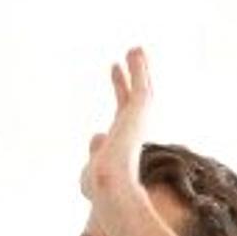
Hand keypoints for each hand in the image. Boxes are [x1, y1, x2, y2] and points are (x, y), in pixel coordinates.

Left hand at [78, 48, 151, 204]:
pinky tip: (133, 53)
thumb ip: (97, 149)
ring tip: (134, 48)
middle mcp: (134, 130)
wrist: (108, 187)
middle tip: (132, 54)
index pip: (123, 109)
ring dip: (139, 68)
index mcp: (123, 141)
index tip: (114, 69)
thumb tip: (96, 134)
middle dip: (135, 75)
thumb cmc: (98, 186)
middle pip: (137, 96)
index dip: (120, 89)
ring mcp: (138, 121)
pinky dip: (138, 69)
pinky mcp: (138, 113)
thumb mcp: (94, 165)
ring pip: (142, 89)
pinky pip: (140, 86)